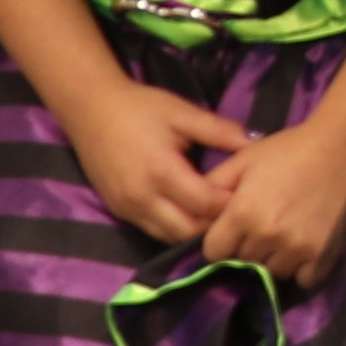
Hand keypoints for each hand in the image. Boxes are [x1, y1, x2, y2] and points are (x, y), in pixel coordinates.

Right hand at [60, 80, 254, 248]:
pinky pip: (153, 231)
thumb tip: (255, 143)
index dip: (229, 205)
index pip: (205, 205)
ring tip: (215, 215)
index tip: (248, 196)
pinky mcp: (119, 212)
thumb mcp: (182, 112)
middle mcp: (143, 198)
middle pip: (188, 231)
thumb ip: (219, 130)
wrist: (91, 109)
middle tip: (235, 210)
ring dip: (194, 231)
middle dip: (214, 225)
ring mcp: (128, 209)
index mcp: (162, 171)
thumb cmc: (141, 107)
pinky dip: (174, 229)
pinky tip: (190, 214)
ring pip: (170, 238)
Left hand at [187, 110, 345, 284]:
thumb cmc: (290, 149)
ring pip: (271, 273)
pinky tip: (303, 247)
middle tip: (261, 228)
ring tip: (283, 237)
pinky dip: (301, 269)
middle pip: (242, 263)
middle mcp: (267, 236)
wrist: (343, 146)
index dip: (220, 241)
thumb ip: (215, 185)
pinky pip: (302, 279)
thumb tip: (198, 214)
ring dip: (272, 260)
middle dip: (246, 249)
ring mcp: (297, 249)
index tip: (232, 230)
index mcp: (243, 213)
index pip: (213, 252)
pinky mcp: (323, 256)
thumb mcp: (245, 159)